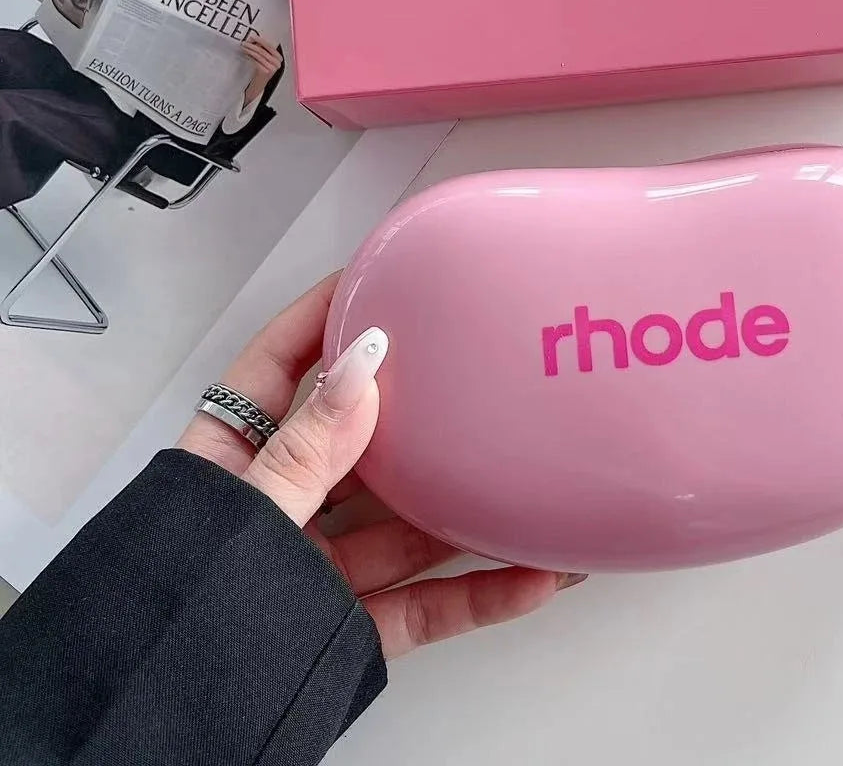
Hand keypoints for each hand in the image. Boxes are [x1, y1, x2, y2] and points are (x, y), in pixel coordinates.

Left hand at [177, 277, 582, 658]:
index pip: (278, 366)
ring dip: (468, 507)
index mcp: (227, 465)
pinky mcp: (349, 625)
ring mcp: (315, 568)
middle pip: (358, 440)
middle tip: (473, 365)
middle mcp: (276, 507)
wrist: (160, 737)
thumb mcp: (243, 518)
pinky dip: (479, 593)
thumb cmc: (176, 620)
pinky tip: (531, 575)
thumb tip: (361, 365)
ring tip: (527, 470)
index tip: (378, 275)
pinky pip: (425, 603)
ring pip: (404, 522)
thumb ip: (307, 450)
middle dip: (416, 409)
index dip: (324, 315)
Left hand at [241, 35, 282, 105]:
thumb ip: (263, 51)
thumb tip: (254, 40)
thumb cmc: (261, 72)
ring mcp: (272, 68)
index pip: (270, 46)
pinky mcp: (266, 72)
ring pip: (259, 55)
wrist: (258, 85)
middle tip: (245, 42)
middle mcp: (277, 63)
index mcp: (279, 58)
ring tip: (243, 47)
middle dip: (253, 45)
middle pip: (263, 50)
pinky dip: (249, 56)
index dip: (261, 41)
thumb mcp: (265, 60)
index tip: (253, 37)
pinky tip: (245, 54)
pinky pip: (256, 61)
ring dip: (249, 50)